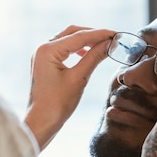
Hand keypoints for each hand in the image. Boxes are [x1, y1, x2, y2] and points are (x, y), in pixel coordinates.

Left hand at [24, 26, 113, 150]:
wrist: (40, 123)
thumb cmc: (57, 104)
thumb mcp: (79, 78)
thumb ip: (94, 57)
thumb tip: (110, 44)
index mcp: (47, 50)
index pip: (79, 36)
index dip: (100, 34)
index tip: (116, 34)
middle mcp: (42, 48)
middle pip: (72, 33)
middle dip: (92, 35)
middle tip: (112, 39)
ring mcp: (41, 55)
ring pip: (67, 40)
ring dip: (85, 41)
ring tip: (103, 46)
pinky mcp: (44, 63)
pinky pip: (63, 49)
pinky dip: (76, 49)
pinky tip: (87, 54)